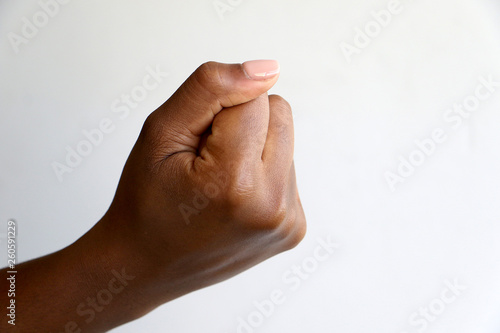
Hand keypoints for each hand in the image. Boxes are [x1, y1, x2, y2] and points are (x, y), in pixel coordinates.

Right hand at [102, 60, 306, 305]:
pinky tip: (233, 198)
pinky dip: (261, 173)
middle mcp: (272, 206)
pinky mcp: (294, 228)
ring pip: (284, 140)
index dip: (218, 111)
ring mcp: (288, 222)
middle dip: (242, 125)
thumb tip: (267, 69)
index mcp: (235, 182)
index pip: (254, 98)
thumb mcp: (161, 132)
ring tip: (218, 183)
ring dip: (253, 149)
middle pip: (279, 114)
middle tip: (206, 162)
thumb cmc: (147, 200)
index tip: (195, 144)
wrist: (147, 264)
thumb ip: (212, 89)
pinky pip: (287, 170)